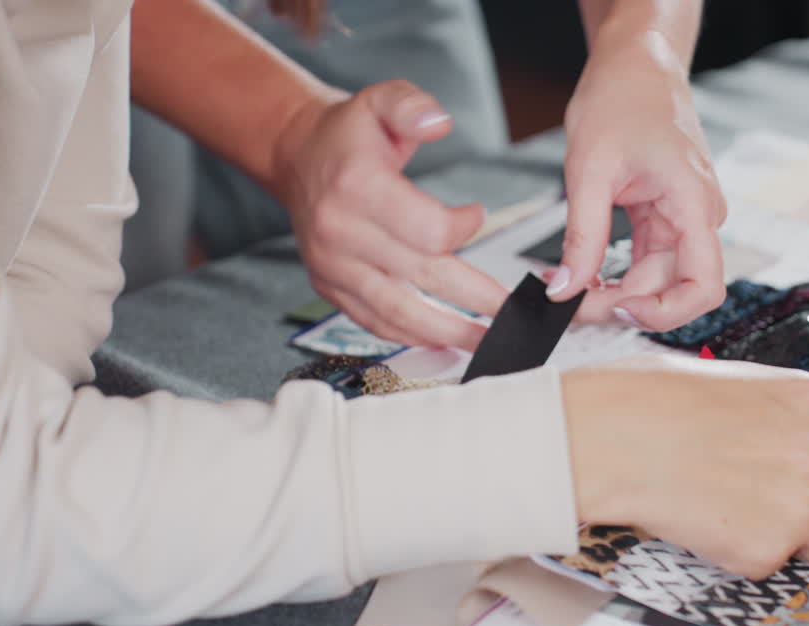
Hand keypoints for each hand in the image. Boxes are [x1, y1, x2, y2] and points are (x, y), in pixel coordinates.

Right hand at [272, 81, 506, 350]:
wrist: (296, 156)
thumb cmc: (348, 134)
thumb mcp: (381, 99)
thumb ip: (412, 106)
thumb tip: (440, 123)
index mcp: (358, 187)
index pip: (428, 229)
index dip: (464, 228)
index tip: (476, 216)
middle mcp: (341, 232)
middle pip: (422, 277)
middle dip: (474, 300)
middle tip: (512, 314)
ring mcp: (332, 265)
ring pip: (396, 312)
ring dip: (445, 332)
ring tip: (484, 341)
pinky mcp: (329, 286)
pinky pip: (372, 321)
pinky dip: (409, 336)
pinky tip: (441, 342)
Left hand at [549, 35, 727, 331]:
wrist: (635, 65)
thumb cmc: (623, 96)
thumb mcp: (589, 169)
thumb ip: (581, 237)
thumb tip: (567, 289)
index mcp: (694, 202)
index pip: (704, 286)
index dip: (665, 313)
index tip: (618, 312)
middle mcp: (698, 216)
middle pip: (671, 289)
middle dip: (620, 306)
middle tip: (568, 304)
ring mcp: (684, 219)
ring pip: (657, 281)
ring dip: (616, 295)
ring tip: (569, 291)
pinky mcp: (666, 219)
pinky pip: (648, 262)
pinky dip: (616, 276)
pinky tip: (584, 277)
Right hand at [561, 355, 808, 574]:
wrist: (614, 439)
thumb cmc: (646, 401)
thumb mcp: (724, 380)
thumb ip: (765, 410)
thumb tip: (762, 430)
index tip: (805, 469)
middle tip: (759, 499)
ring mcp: (801, 505)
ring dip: (798, 540)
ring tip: (743, 524)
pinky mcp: (769, 550)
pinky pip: (772, 566)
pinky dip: (743, 557)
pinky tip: (705, 528)